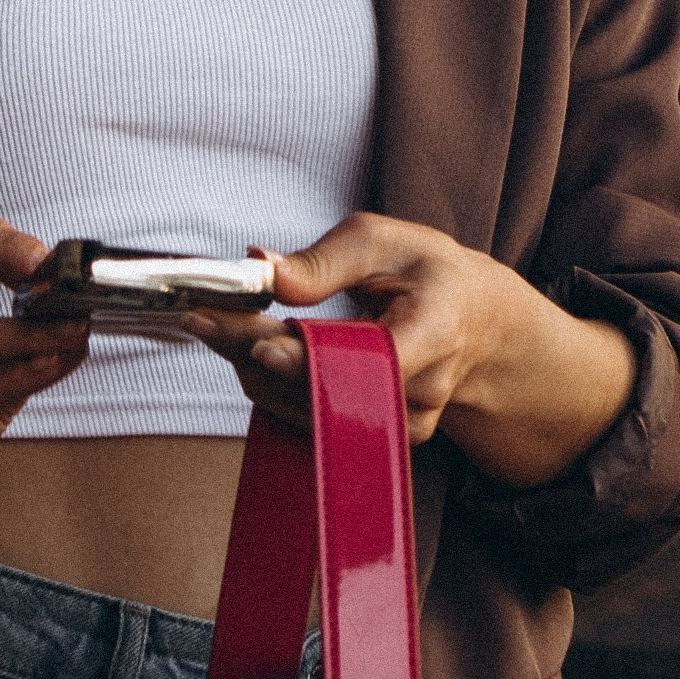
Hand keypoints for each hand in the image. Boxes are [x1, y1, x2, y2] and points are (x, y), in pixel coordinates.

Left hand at [193, 212, 640, 491]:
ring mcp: (397, 425)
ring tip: (217, 325)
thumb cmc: (428, 275)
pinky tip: (244, 350)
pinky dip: (269, 384)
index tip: (259, 342)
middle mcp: (420, 393)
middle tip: (203, 319)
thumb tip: (262, 268)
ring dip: (252, 368)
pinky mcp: (373, 437)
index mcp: (436, 333)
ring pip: (306, 408)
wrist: (476, 324)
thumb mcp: (385, 242)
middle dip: (253, 353)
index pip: (367, 361)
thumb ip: (324, 260)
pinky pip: (307, 417)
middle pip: (324, 388)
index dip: (311, 359)